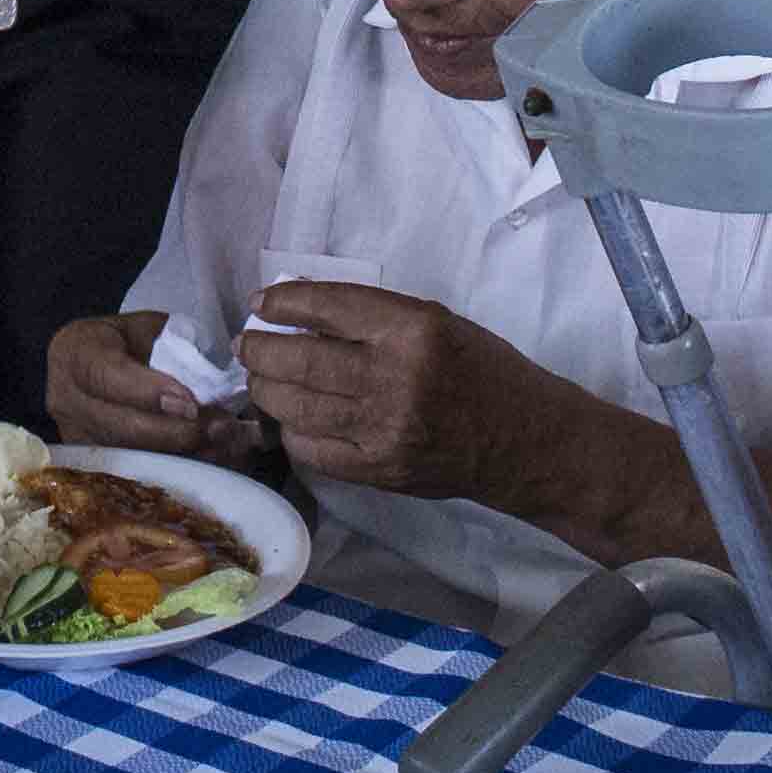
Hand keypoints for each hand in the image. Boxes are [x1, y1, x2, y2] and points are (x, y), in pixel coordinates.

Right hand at [44, 312, 235, 455]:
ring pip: (130, 456)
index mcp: (75, 352)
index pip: (106, 375)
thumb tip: (214, 387)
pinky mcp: (90, 463)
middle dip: (175, 432)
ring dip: (182, 454)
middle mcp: (66, 398)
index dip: (148, 392)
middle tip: (220, 428)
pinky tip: (209, 458)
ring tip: (222, 444)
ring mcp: (74, 435)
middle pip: (119, 426)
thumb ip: (174, 349)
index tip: (190, 404)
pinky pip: (135, 472)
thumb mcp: (149, 330)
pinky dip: (177, 467)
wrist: (96, 365)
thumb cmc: (127, 343)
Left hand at [235, 282, 561, 504]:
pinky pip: (312, 450)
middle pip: (300, 360)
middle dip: (260, 349)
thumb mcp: (436, 322)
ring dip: (266, 390)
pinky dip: (292, 431)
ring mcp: (383, 429)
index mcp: (412, 330)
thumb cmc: (482, 369)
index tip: (261, 302)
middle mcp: (394, 378)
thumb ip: (373, 317)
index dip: (284, 302)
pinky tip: (291, 419)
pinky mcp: (378, 470)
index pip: (328, 307)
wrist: (524, 441)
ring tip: (260, 378)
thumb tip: (301, 310)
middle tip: (247, 344)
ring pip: (297, 407)